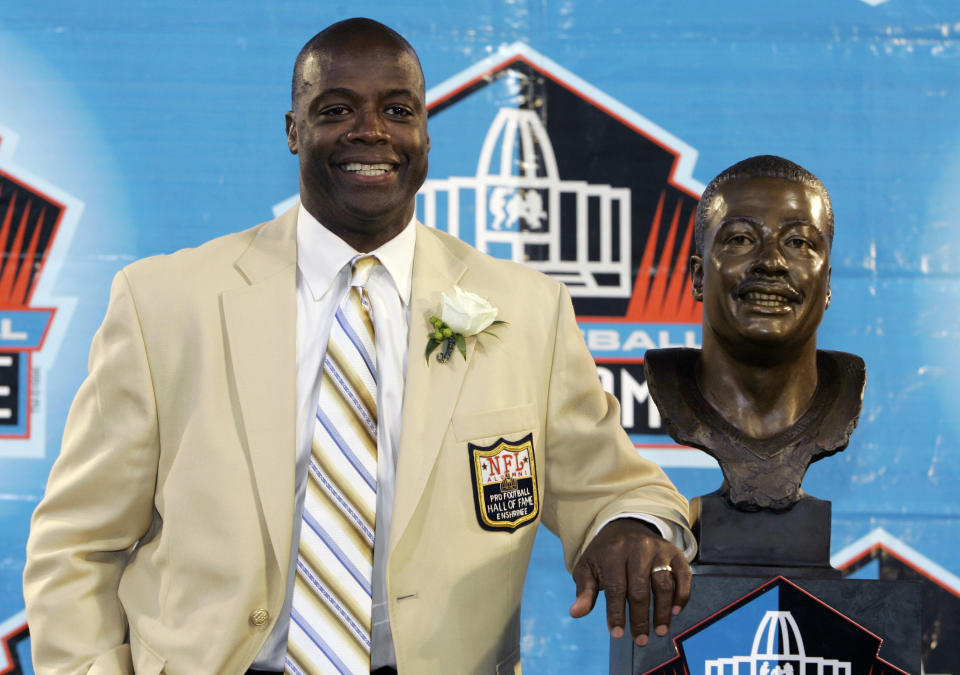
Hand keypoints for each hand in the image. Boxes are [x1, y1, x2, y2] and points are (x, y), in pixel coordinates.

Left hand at [568, 518, 690, 645]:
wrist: (626, 527)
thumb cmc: (605, 554)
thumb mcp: (588, 567)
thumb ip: (584, 591)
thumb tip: (575, 613)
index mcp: (613, 551)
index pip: (616, 588)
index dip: (616, 613)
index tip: (617, 634)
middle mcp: (638, 548)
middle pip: (640, 589)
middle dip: (640, 619)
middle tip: (640, 640)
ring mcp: (659, 550)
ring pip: (663, 584)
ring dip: (662, 612)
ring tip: (659, 631)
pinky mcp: (675, 553)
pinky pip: (684, 575)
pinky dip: (682, 595)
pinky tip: (675, 611)